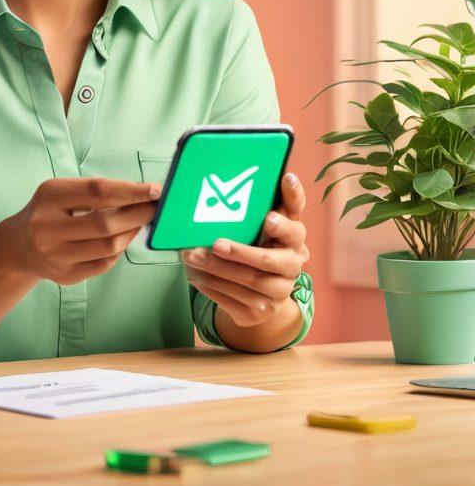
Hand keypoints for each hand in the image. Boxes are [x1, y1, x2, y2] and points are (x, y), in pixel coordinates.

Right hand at [4, 177, 160, 285]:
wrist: (20, 246)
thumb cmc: (50, 212)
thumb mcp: (62, 192)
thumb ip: (97, 192)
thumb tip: (143, 195)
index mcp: (49, 197)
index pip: (98, 191)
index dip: (131, 191)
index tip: (156, 190)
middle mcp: (47, 227)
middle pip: (106, 223)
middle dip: (139, 214)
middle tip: (157, 208)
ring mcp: (55, 255)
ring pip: (109, 247)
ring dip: (132, 233)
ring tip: (141, 221)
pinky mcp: (64, 276)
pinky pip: (104, 264)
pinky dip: (120, 250)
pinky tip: (123, 238)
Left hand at [181, 171, 308, 329]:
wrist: (264, 289)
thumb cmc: (261, 240)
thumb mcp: (269, 218)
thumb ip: (274, 198)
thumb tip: (281, 174)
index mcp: (295, 239)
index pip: (294, 228)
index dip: (283, 224)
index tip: (269, 218)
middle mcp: (293, 267)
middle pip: (267, 261)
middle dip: (239, 252)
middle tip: (215, 243)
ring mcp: (279, 293)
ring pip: (247, 283)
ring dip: (216, 269)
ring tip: (191, 256)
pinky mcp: (261, 311)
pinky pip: (234, 301)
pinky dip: (211, 288)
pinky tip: (194, 275)